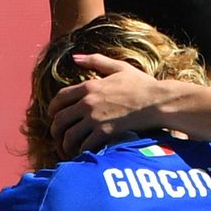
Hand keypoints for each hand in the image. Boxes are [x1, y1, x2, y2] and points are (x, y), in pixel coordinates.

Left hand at [47, 53, 166, 157]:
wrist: (158, 102)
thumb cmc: (142, 84)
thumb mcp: (119, 67)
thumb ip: (96, 60)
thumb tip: (75, 57)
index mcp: (89, 86)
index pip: (59, 98)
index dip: (52, 109)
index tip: (53, 116)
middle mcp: (87, 103)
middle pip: (59, 119)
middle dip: (55, 131)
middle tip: (58, 138)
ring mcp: (95, 119)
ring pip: (68, 136)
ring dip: (65, 145)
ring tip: (68, 150)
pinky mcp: (105, 133)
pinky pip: (84, 146)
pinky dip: (81, 152)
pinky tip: (84, 153)